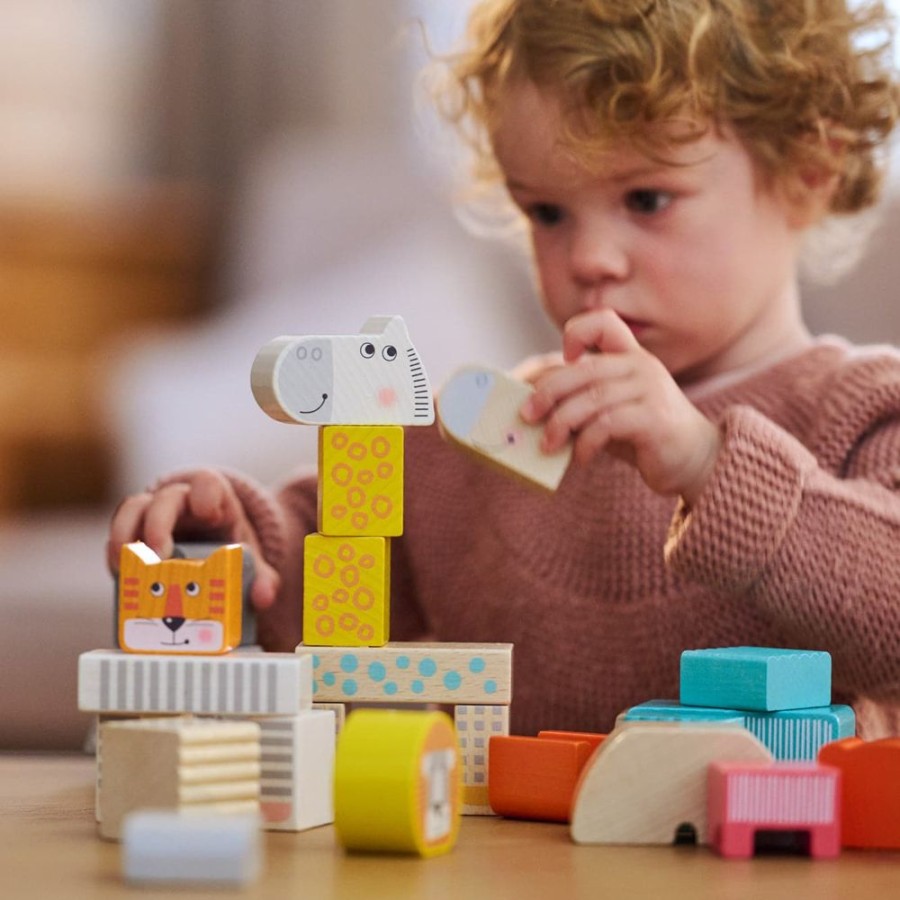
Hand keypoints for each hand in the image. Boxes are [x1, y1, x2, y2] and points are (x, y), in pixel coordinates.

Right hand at [107, 469, 280, 609]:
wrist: (209, 549)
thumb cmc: (229, 548)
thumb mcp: (250, 560)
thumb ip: (263, 577)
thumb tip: (264, 597)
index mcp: (213, 498)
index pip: (206, 482)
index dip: (205, 494)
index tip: (207, 514)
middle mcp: (180, 500)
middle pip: (164, 498)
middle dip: (158, 524)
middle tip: (158, 555)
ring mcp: (152, 513)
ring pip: (131, 508)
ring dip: (125, 534)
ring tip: (124, 564)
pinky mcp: (133, 533)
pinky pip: (118, 532)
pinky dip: (115, 551)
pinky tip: (118, 572)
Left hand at [520, 309, 721, 503]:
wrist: (696, 460)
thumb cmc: (644, 435)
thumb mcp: (611, 409)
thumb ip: (582, 400)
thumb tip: (531, 408)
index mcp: (631, 357)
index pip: (604, 322)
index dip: (577, 332)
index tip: (564, 359)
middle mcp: (642, 367)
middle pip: (582, 370)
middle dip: (547, 393)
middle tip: (526, 416)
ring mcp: (650, 390)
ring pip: (590, 399)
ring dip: (560, 424)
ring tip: (548, 445)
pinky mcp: (654, 418)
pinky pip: (606, 425)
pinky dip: (585, 443)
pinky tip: (580, 457)